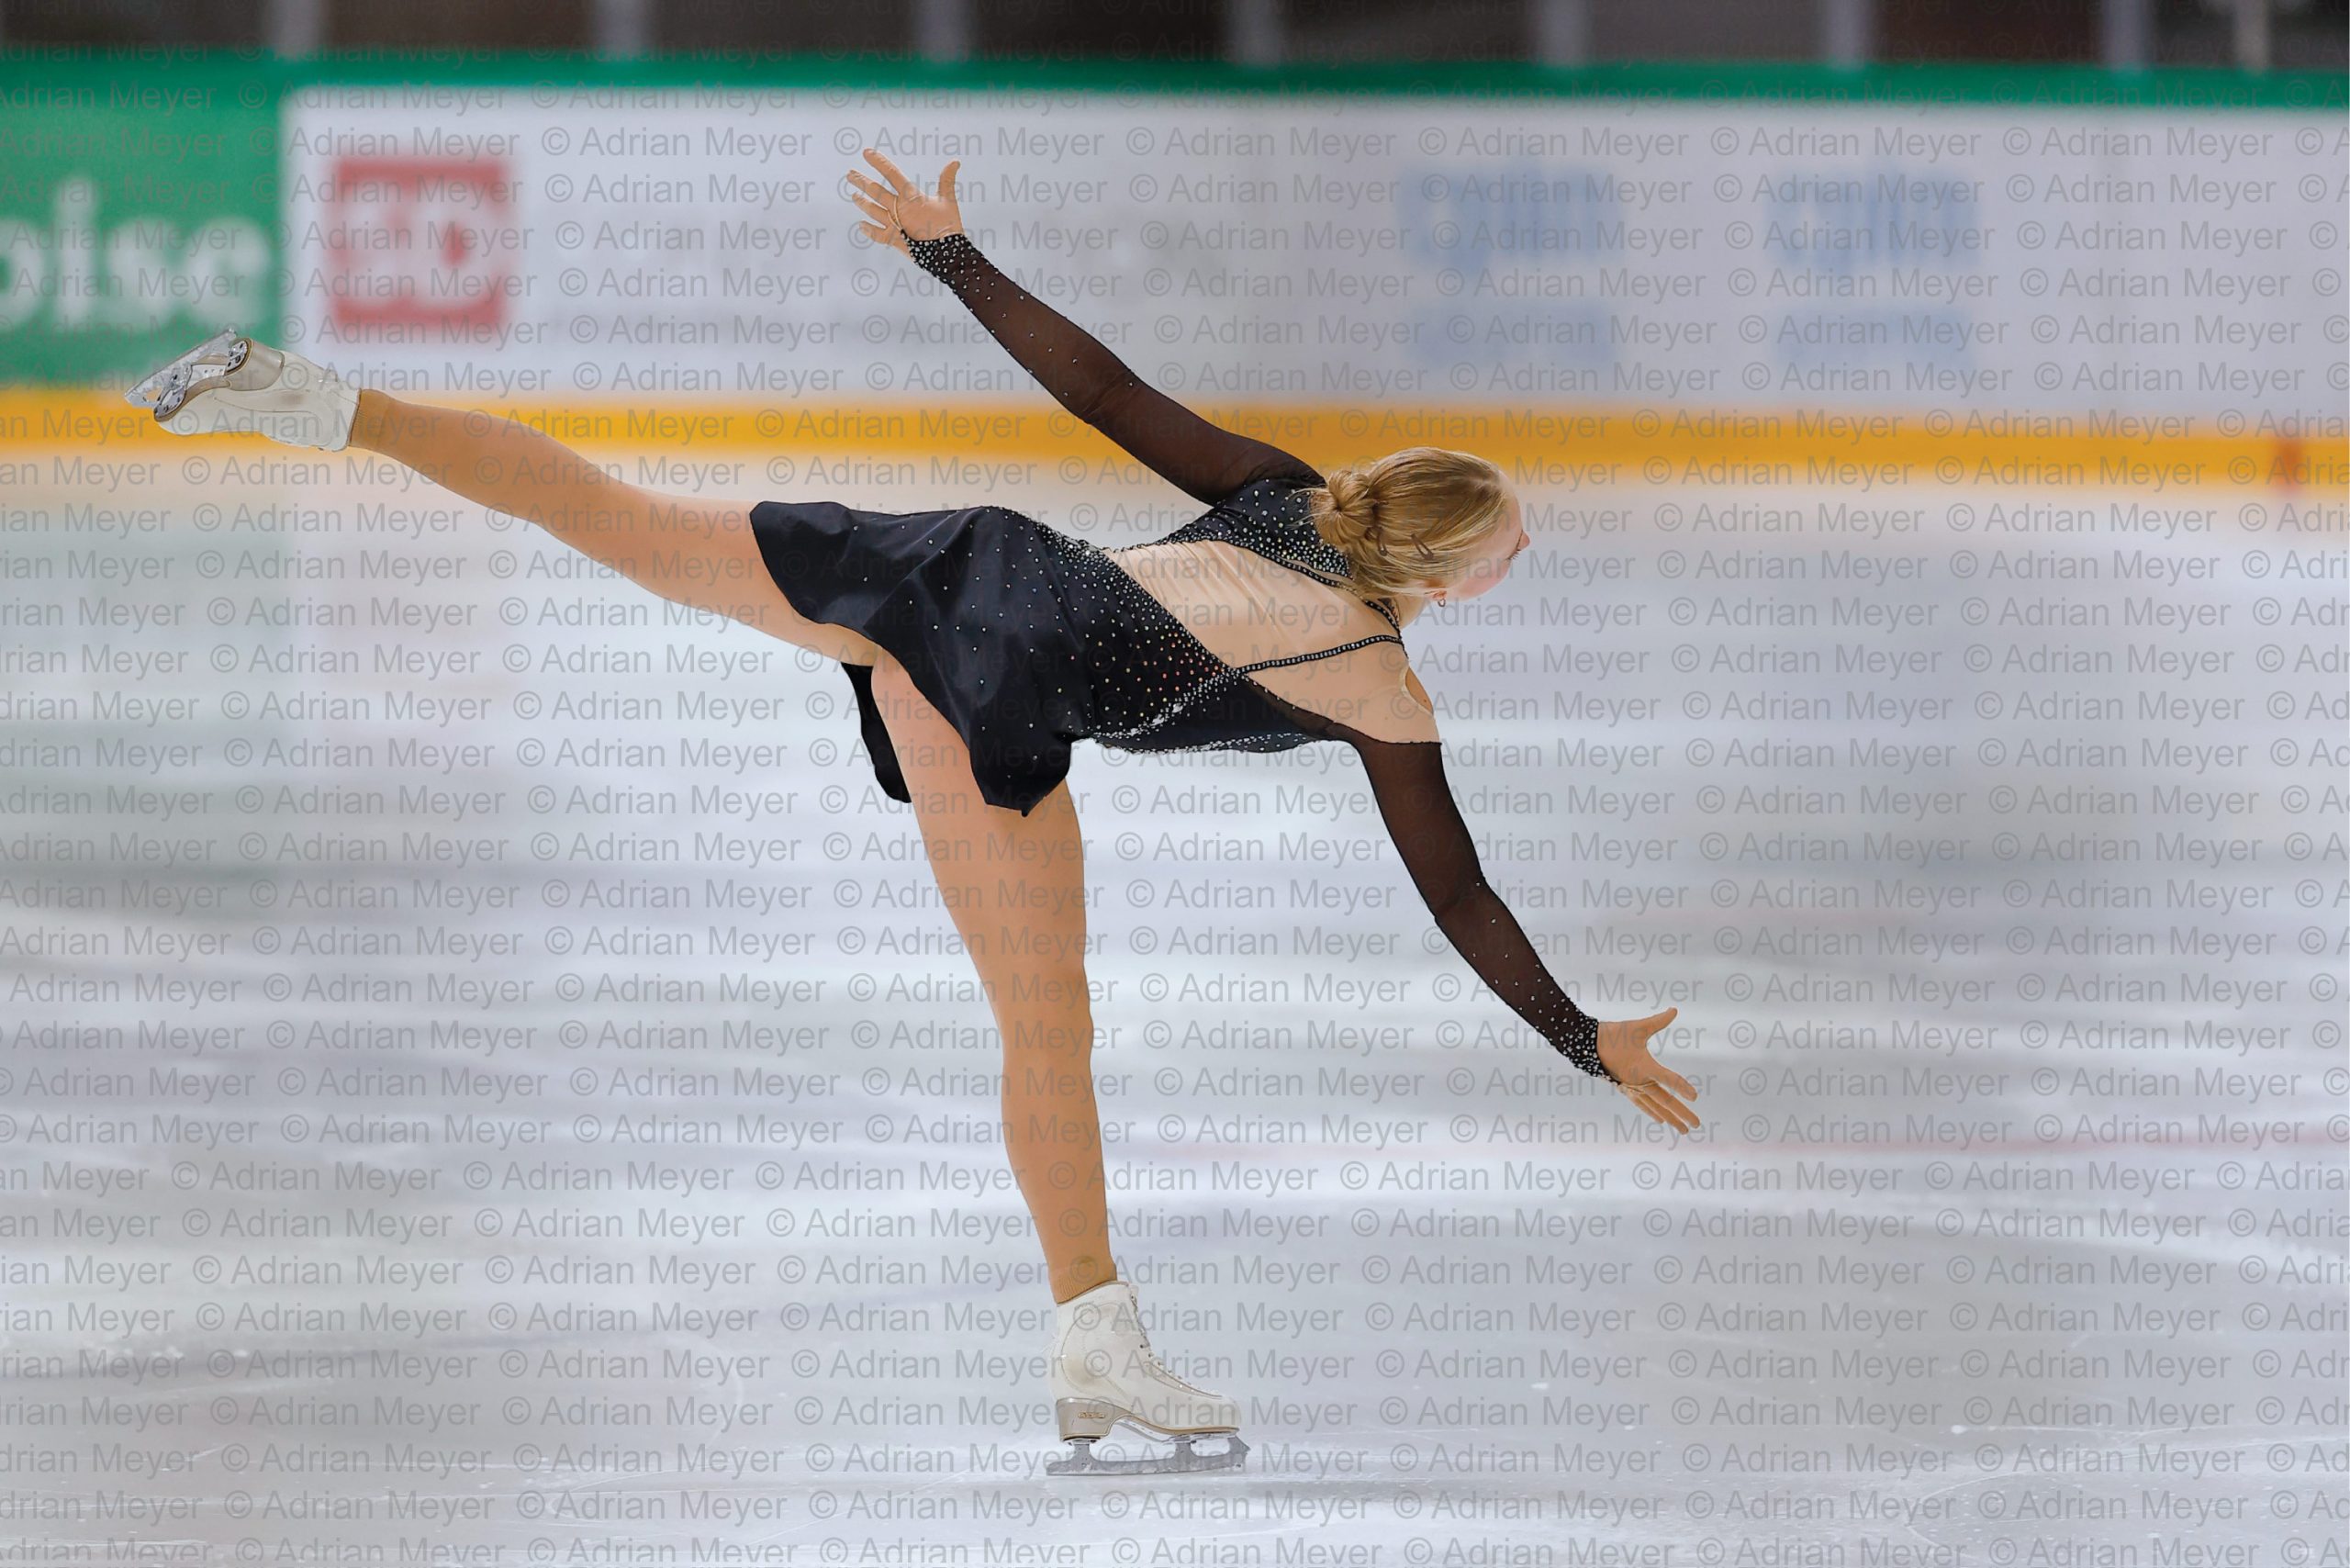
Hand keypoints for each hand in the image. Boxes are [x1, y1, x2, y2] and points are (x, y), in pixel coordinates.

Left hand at [846, 148, 964, 253]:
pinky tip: (861, 225)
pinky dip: (869, 230)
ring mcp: (895, 225)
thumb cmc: (949, 225)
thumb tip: (955, 161)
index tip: (867, 153)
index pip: (892, 173)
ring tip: (854, 196)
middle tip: (850, 174)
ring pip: (873, 210)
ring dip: (862, 202)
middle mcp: (899, 209)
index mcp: (912, 197)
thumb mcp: (949, 201)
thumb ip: (947, 180)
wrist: (948, 253)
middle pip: (876, 191)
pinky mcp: (895, 240)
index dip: (879, 162)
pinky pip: (878, 234)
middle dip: (861, 181)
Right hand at [1597, 1007, 1698, 1132]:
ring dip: (1670, 1118)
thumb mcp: (1637, 1027)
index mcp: (1644, 1067)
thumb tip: (1674, 1010)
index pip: (1669, 1080)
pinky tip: (1660, 1120)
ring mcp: (1631, 1087)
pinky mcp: (1625, 1088)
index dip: (1683, 1087)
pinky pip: (1642, 1104)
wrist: (1585, 1044)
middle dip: (1681, 1113)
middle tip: (1696, 1125)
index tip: (1696, 1097)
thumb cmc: (1613, 1035)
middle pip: (1665, 1100)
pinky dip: (1652, 1112)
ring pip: (1654, 1106)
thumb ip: (1658, 1021)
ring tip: (1682, 1129)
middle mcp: (1639, 1081)